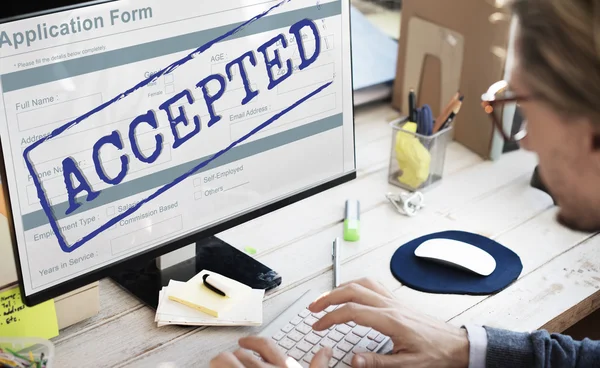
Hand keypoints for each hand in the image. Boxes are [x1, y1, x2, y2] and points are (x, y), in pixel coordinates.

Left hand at [210, 336, 332, 366]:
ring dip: (221, 363)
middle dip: (235, 358)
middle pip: (241, 353)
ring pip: (224, 360)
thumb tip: (326, 351)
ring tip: (220, 367)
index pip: (265, 345)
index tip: (243, 342)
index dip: (252, 342)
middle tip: (233, 364)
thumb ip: (318, 367)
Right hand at [308, 278, 469, 367]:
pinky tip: (351, 291)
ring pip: (362, 283)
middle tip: (313, 307)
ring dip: (340, 288)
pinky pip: (373, 285)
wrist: (456, 345)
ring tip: (326, 298)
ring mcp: (394, 301)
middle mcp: (390, 306)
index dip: (330, 317)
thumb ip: (378, 362)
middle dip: (328, 297)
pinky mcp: (397, 301)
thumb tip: (353, 360)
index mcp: (390, 320)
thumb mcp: (407, 365)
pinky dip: (356, 285)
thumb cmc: (436, 354)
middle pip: (352, 290)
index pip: (352, 311)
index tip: (318, 325)